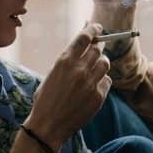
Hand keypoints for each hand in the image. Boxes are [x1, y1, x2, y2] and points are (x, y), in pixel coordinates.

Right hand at [25, 23, 111, 148]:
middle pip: (98, 49)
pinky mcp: (98, 96)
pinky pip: (107, 81)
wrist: (48, 125)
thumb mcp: (52, 74)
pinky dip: (102, 82)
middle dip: (97, 48)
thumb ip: (67, 61)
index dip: (93, 29)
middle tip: (95, 51)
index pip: (85, 37)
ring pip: (105, 63)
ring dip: (100, 64)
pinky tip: (92, 87)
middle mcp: (79, 69)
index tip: (98, 27)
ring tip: (93, 71)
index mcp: (64, 61)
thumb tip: (82, 46)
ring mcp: (90, 83)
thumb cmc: (46, 99)